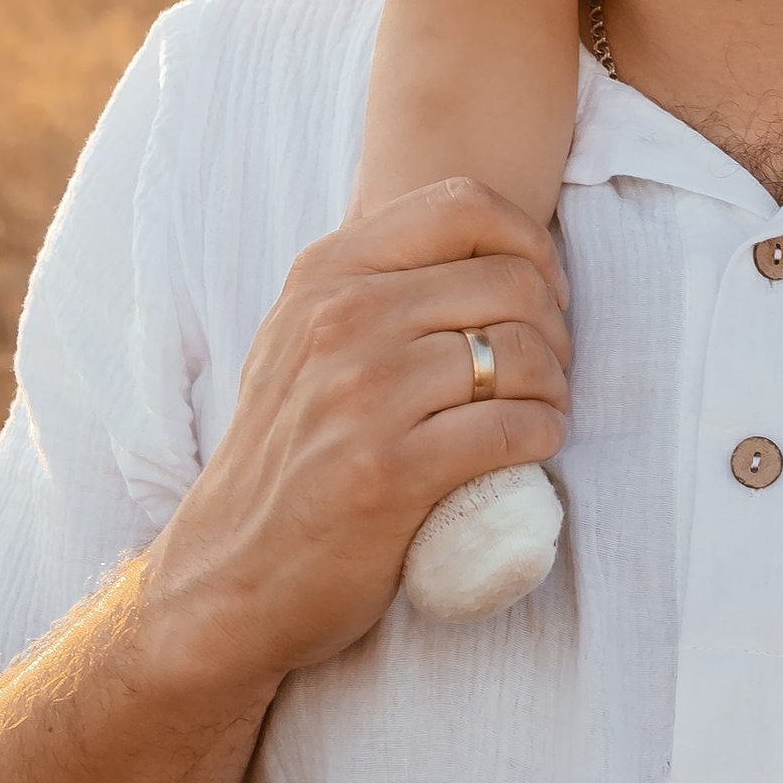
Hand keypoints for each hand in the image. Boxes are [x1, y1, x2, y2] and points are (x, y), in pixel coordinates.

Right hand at [140, 180, 569, 694]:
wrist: (227, 577)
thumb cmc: (290, 457)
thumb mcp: (304, 341)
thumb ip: (373, 283)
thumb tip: (491, 247)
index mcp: (325, 274)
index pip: (465, 204)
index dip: (530, 245)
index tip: (542, 296)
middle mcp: (340, 319)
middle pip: (511, 281)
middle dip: (554, 328)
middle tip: (548, 371)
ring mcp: (362, 394)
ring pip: (520, 353)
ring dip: (554, 387)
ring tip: (542, 411)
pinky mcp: (389, 471)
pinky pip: (512, 428)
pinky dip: (543, 435)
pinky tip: (533, 447)